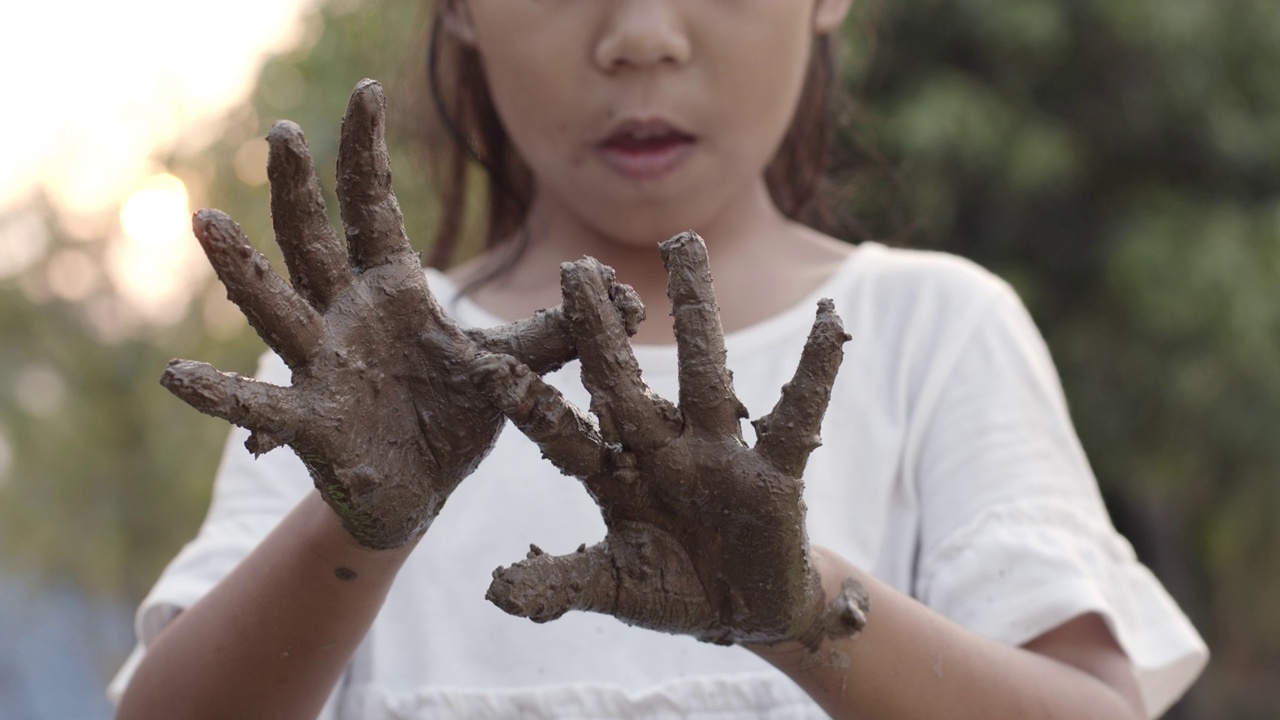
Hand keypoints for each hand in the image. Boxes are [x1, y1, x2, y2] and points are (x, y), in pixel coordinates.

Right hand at [161, 79, 638, 549]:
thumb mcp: (514, 370)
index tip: (364, 94)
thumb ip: (561, 332)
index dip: (367, 154)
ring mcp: (322, 364)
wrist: (422, 490)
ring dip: (242, 268)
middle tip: (287, 134)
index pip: (373, 208)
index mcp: (393, 292)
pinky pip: (258, 404)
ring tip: (208, 220)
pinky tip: (176, 376)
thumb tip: (631, 300)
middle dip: (301, 190)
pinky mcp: (310, 421)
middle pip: (316, 240)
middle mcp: (347, 316)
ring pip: (276, 306)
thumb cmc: (455, 417)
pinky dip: (220, 394)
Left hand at [473, 232, 868, 646]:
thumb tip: (493, 591)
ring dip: (696, 310)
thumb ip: (560, 584)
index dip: (530, 404)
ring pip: (705, 374)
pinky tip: (828, 320)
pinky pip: (796, 415)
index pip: (565, 434)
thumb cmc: (672, 591)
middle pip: (627, 383)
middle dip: (601, 330)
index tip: (488, 365)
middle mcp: (662, 453)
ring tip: (686, 246)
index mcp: (615, 478)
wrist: (747, 614)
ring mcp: (718, 455)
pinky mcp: (774, 473)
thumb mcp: (615, 588)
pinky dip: (815, 370)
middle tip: (575, 266)